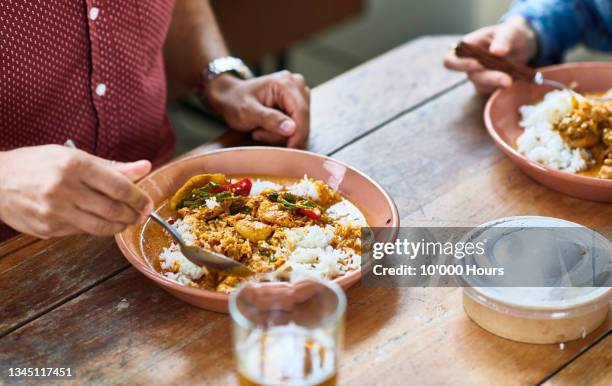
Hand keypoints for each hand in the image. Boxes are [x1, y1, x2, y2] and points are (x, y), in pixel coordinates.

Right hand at [0, 145, 152, 238]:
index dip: (138, 197)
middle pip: (112, 209)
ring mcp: (54, 212)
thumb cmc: (37, 164)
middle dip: (132, 214)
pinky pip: (82, 232)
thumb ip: (111, 166)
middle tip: (141, 214)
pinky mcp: (47, 229)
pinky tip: (102, 222)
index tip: (148, 202)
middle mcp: (64, 189)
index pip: (118, 186)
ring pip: (100, 227)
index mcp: (74, 165)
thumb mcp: (72, 156)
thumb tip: (145, 167)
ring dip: (119, 226)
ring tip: (126, 221)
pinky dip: (97, 228)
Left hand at [205, 70, 309, 147]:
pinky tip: (267, 128)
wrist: (229, 97)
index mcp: (285, 83)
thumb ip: (270, 119)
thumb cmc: (235, 102)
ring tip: (260, 129)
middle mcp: (296, 84)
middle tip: (258, 133)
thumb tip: (292, 129)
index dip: (297, 135)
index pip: (301, 113)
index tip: (288, 150)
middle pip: (302, 120)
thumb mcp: (248, 112)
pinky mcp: (297, 103)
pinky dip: (282, 132)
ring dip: (280, 135)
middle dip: (283, 134)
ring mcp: (299, 93)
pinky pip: (297, 125)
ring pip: (300, 125)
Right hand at [444, 16, 537, 94]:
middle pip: (471, 76)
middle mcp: (468, 64)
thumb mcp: (511, 31)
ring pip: (482, 86)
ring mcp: (478, 77)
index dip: (459, 65)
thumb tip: (496, 51)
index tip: (477, 64)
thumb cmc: (511, 35)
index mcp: (467, 48)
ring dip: (498, 83)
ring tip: (514, 79)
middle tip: (507, 80)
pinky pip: (491, 92)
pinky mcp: (488, 87)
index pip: (450, 60)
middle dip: (490, 78)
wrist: (523, 45)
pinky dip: (503, 87)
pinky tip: (515, 81)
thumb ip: (504, 39)